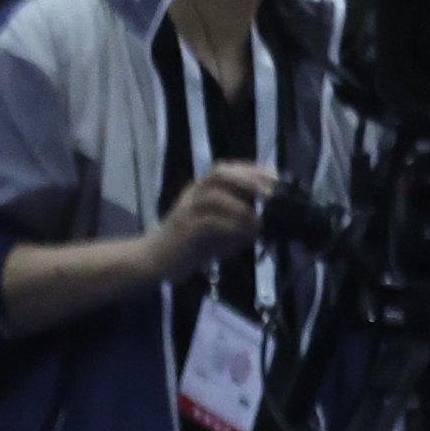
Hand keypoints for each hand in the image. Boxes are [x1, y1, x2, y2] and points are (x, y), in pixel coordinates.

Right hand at [144, 163, 277, 283]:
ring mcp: (185, 210)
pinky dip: (230, 227)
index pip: (227, 169)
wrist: (153, 261)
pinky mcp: (182, 230)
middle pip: (219, 173)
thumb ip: (238, 220)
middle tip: (269, 194)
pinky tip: (242, 235)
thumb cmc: (189, 243)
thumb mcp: (219, 227)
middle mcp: (192, 194)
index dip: (253, 170)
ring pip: (213, 196)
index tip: (275, 179)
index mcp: (200, 189)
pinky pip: (208, 223)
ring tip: (256, 222)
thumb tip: (264, 220)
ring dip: (240, 207)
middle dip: (248, 180)